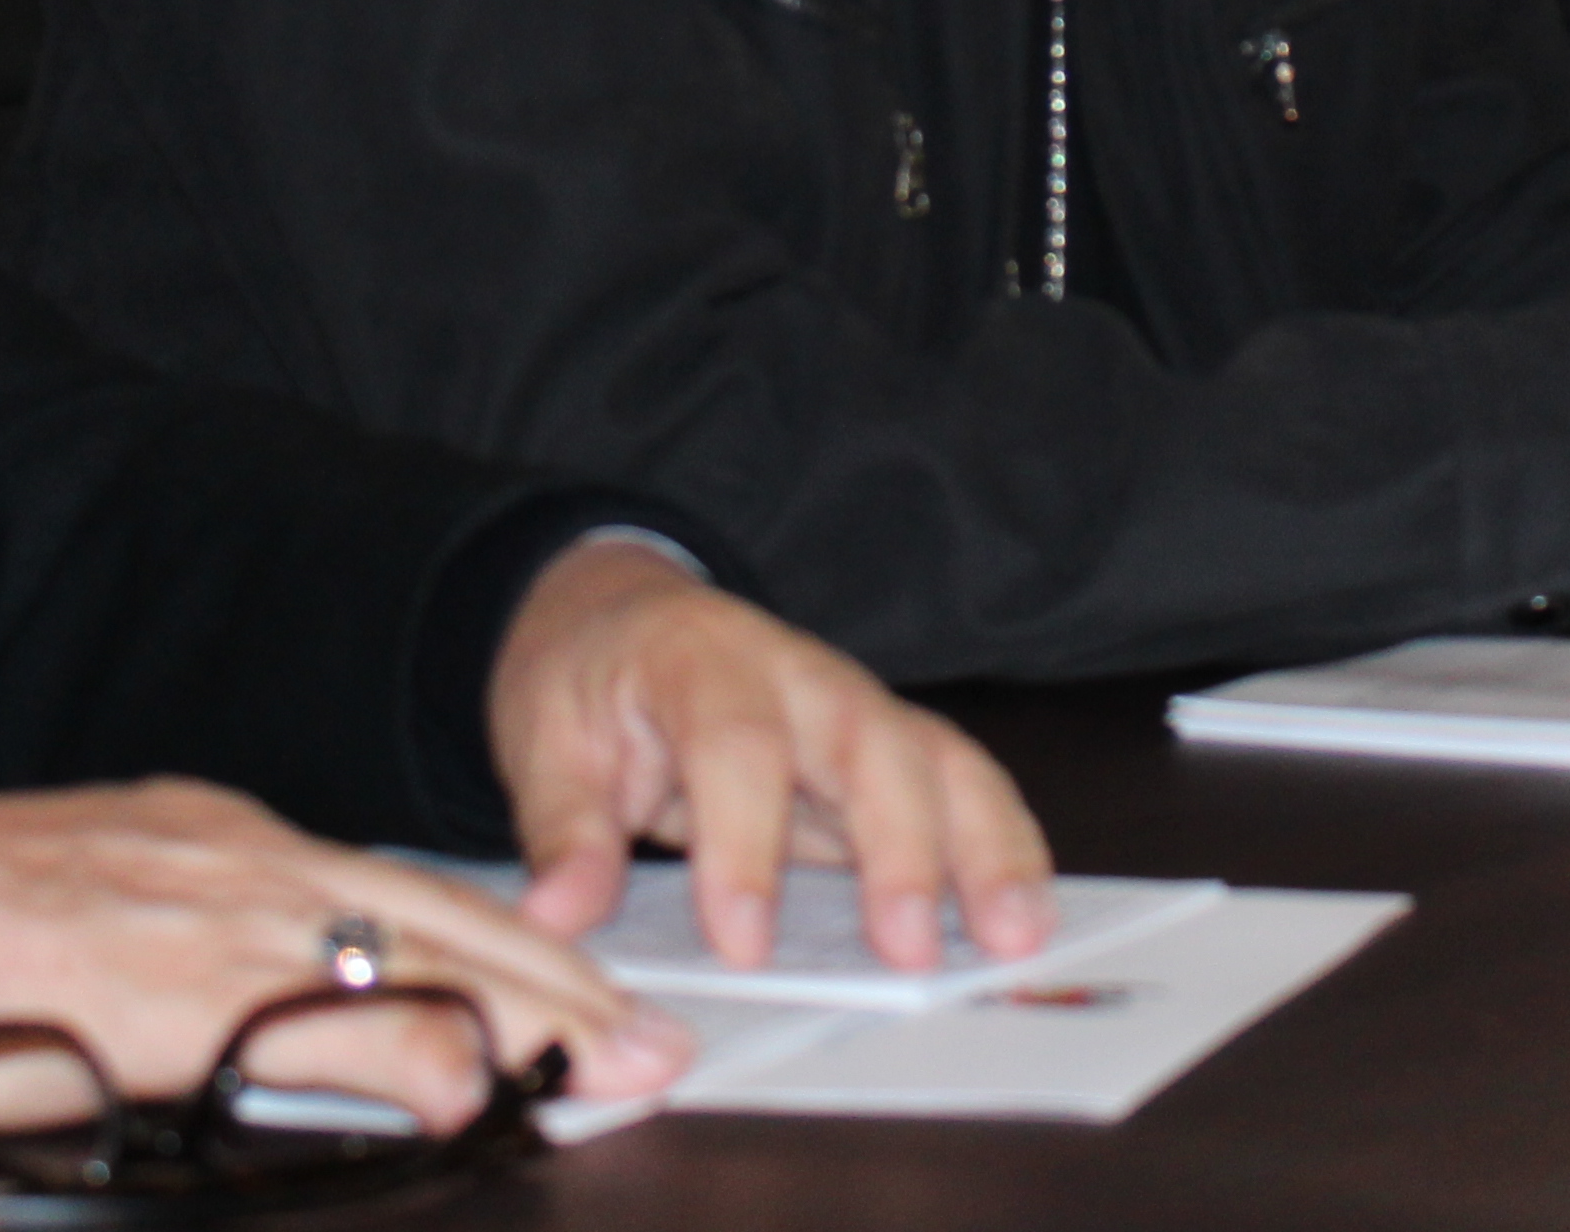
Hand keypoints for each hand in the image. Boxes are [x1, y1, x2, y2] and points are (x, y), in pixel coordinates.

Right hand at [0, 776, 682, 1131]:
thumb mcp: (96, 917)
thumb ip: (187, 968)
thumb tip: (239, 1035)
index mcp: (217, 842)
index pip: (394, 894)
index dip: (494, 946)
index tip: (567, 988)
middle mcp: (244, 863)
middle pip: (444, 917)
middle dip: (562, 977)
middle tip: (651, 1035)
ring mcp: (227, 921)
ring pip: (420, 958)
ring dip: (533, 1017)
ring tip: (616, 1066)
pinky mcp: (196, 991)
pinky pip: (339, 1018)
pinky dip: (424, 1055)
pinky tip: (479, 1092)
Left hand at [490, 535, 1051, 975]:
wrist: (621, 620)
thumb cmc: (590, 682)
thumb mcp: (546, 742)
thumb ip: (564, 830)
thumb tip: (556, 919)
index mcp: (702, 661)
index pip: (737, 743)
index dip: (745, 841)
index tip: (742, 940)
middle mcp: (799, 676)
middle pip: (870, 742)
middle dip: (898, 846)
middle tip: (906, 950)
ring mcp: (856, 707)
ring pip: (940, 758)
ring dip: (985, 845)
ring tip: (1013, 935)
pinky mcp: (888, 750)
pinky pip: (959, 785)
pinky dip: (1001, 844)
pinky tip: (1023, 912)